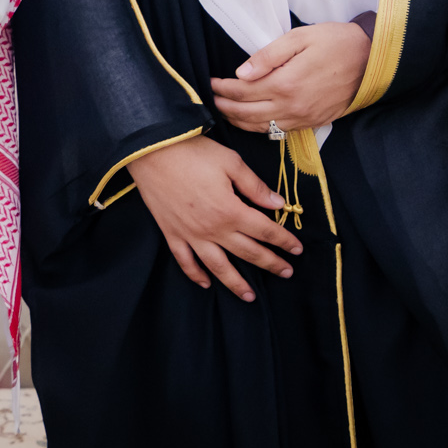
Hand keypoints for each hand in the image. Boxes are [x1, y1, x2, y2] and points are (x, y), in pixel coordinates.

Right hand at [127, 135, 300, 301]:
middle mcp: (213, 229)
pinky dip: (196, 275)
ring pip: (218, 266)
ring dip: (236, 283)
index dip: (284, 240)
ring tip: (250, 296)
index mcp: (231, 210)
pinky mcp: (172, 233)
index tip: (297, 249)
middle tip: (286, 273)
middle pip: (248, 252)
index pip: (265, 231)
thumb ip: (255, 186)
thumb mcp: (230, 162)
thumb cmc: (192, 152)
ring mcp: (191, 235)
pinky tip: (206, 283)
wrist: (151, 151)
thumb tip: (279, 204)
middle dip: (270, 263)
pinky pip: (185, 261)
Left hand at [210, 22, 371, 135]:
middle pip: (247, 113)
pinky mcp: (314, 122)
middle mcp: (293, 106)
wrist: (372, 60)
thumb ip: (268, 56)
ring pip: (261, 127)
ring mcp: (304, 118)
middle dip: (225, 106)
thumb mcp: (299, 38)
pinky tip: (252, 120)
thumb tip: (241, 73)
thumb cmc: (335, 43)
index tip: (210, 82)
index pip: (242, 92)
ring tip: (225, 111)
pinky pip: (279, 131)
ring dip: (239, 121)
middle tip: (210, 99)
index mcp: (286, 83)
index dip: (222, 88)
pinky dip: (260, 128)